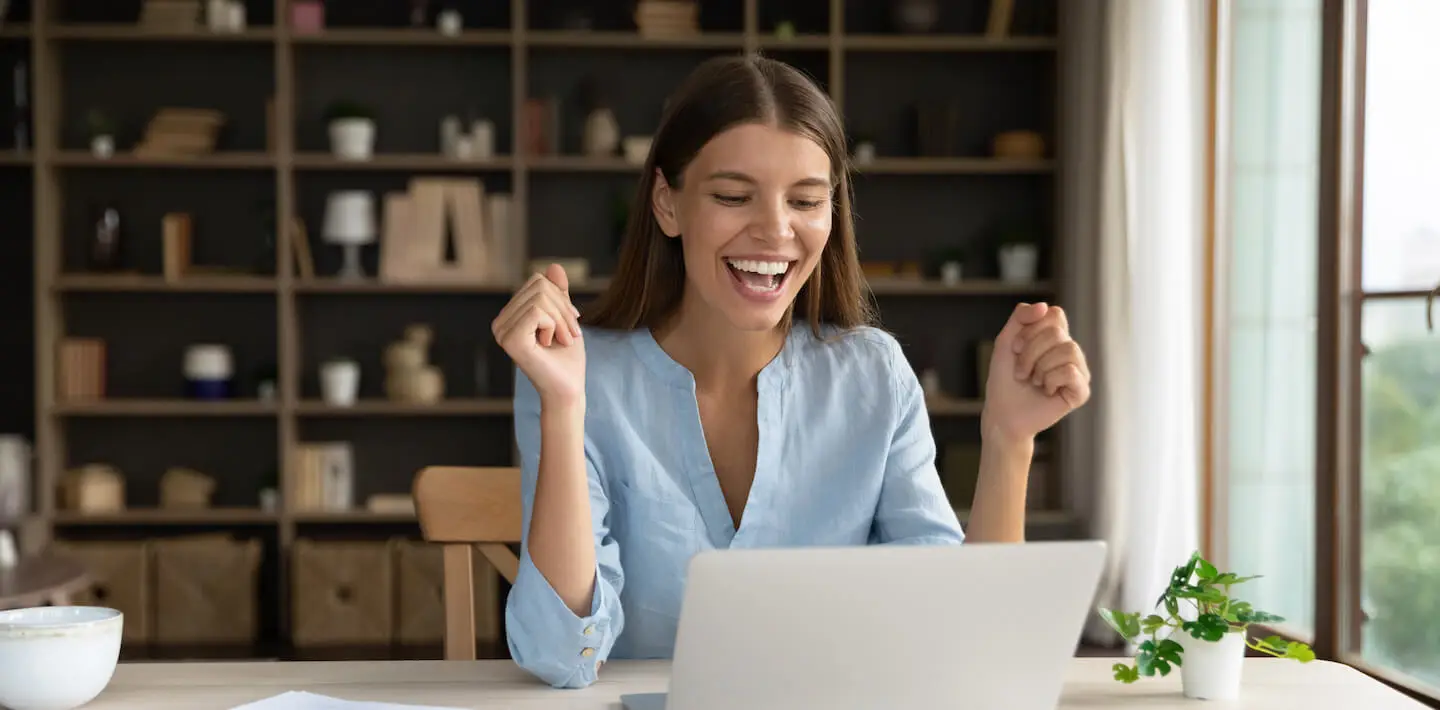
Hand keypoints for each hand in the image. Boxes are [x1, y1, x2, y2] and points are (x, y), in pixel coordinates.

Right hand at [491, 264, 585, 403]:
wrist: (568, 389)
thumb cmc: (567, 359)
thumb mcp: (564, 318)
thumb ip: (557, 294)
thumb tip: (553, 267)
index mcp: (510, 316)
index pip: (538, 281)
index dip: (561, 298)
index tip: (570, 324)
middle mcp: (500, 323)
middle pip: (539, 286)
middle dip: (564, 308)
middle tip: (571, 334)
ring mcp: (502, 331)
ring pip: (540, 298)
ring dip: (562, 320)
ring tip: (562, 340)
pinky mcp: (510, 340)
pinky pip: (537, 311)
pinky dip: (554, 326)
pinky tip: (550, 344)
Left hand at [981, 302, 1091, 443]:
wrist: (1003, 413)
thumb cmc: (1005, 379)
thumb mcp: (1006, 341)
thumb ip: (1021, 317)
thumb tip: (1045, 306)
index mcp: (1056, 337)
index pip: (1055, 314)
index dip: (1031, 329)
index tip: (1016, 347)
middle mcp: (1070, 351)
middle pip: (1057, 333)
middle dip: (1030, 352)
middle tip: (1021, 370)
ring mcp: (1079, 371)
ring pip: (1068, 350)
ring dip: (1040, 366)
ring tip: (1034, 380)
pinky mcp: (1081, 391)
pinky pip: (1071, 372)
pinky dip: (1050, 380)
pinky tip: (1046, 391)